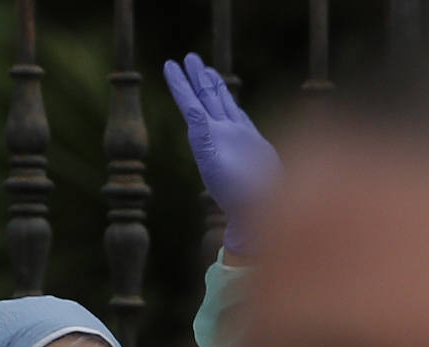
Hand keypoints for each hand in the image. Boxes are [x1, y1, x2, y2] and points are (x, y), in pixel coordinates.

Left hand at [164, 53, 280, 254]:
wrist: (259, 208)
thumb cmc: (237, 194)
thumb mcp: (216, 166)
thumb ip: (204, 141)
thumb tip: (192, 115)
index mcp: (206, 137)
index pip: (190, 103)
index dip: (180, 85)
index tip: (169, 65)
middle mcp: (218, 134)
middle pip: (205, 97)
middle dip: (196, 77)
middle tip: (188, 57)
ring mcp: (235, 136)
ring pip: (221, 103)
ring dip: (211, 84)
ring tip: (202, 67)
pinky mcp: (250, 141)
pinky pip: (236, 114)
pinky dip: (228, 102)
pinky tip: (224, 97)